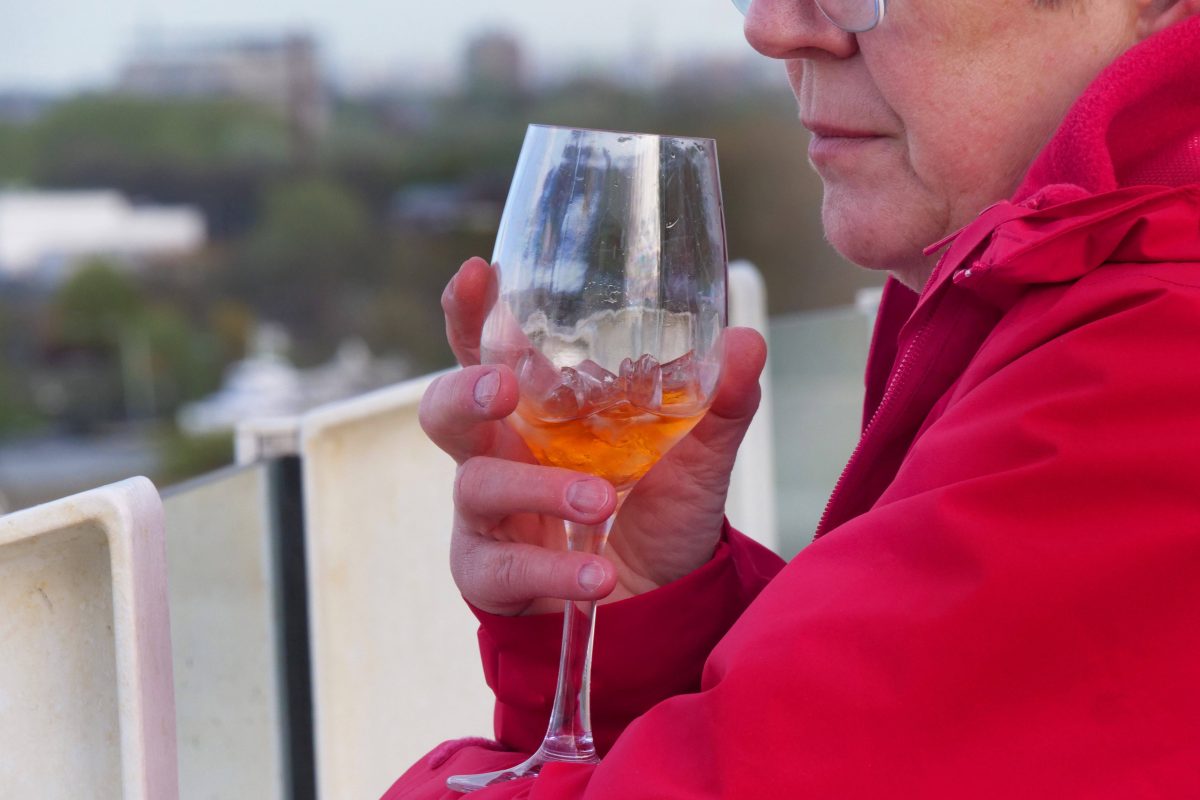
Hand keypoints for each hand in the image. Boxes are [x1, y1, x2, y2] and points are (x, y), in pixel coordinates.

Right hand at [419, 257, 767, 615]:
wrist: (661, 606)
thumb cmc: (660, 516)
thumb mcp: (696, 458)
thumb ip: (718, 402)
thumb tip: (747, 341)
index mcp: (538, 411)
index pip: (487, 350)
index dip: (470, 312)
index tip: (477, 274)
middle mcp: (500, 453)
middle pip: (445, 409)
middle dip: (466, 391)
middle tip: (503, 388)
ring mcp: (488, 514)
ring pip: (478, 485)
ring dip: (542, 489)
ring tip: (602, 502)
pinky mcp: (492, 573)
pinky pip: (504, 566)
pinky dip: (555, 568)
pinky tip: (598, 574)